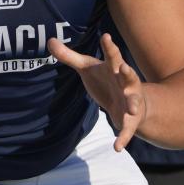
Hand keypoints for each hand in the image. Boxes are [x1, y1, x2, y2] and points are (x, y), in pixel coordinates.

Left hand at [49, 33, 146, 151]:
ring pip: (134, 102)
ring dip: (134, 104)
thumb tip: (49, 40)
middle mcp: (126, 84)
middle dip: (128, 72)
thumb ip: (69, 56)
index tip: (105, 36)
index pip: (112, 55)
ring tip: (133, 110)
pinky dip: (124, 138)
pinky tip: (117, 148)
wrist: (132, 103)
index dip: (109, 47)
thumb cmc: (107, 80)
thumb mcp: (87, 67)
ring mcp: (130, 101)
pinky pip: (128, 129)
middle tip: (125, 66)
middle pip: (129, 76)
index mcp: (115, 69)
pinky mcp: (130, 120)